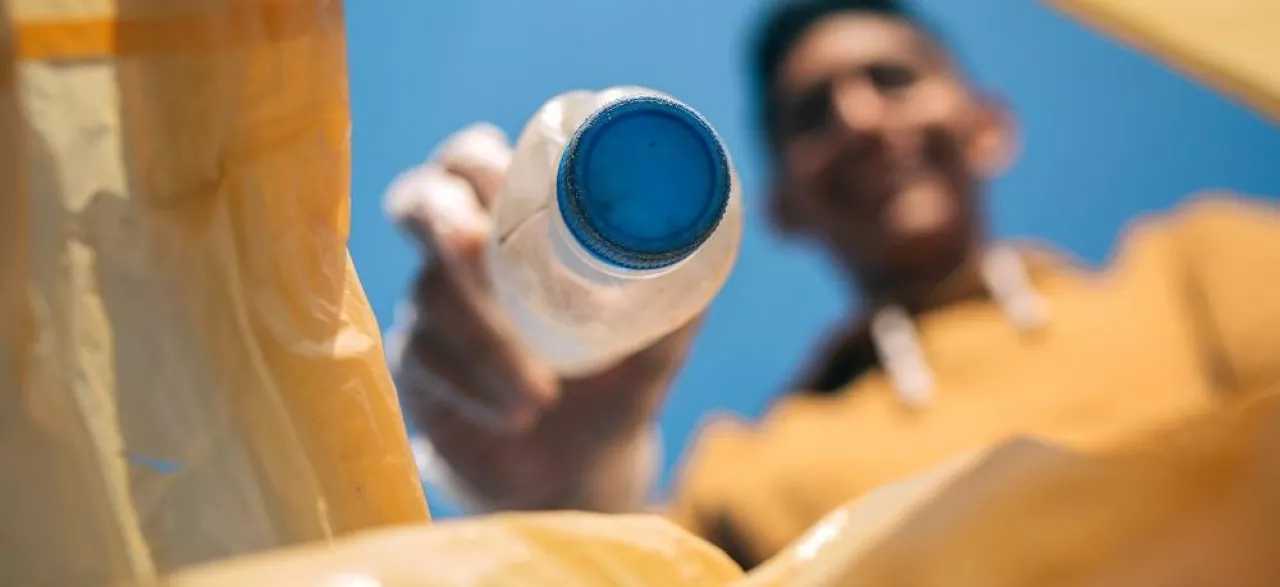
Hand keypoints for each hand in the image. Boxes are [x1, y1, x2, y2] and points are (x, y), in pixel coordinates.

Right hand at [385, 124, 699, 508]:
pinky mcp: (416, 366)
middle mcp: (464, 252)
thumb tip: (708, 230)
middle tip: (475, 252)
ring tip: (540, 395)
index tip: (509, 183)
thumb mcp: (657, 340)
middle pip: (419, 200)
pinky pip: (423, 358)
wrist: (579, 466)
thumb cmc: (618, 379)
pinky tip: (516, 412)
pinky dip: (473, 384)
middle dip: (444, 221)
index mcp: (519, 221)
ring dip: (484, 338)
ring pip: (431, 292)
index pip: (474, 160)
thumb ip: (678, 291)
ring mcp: (431, 307)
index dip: (479, 160)